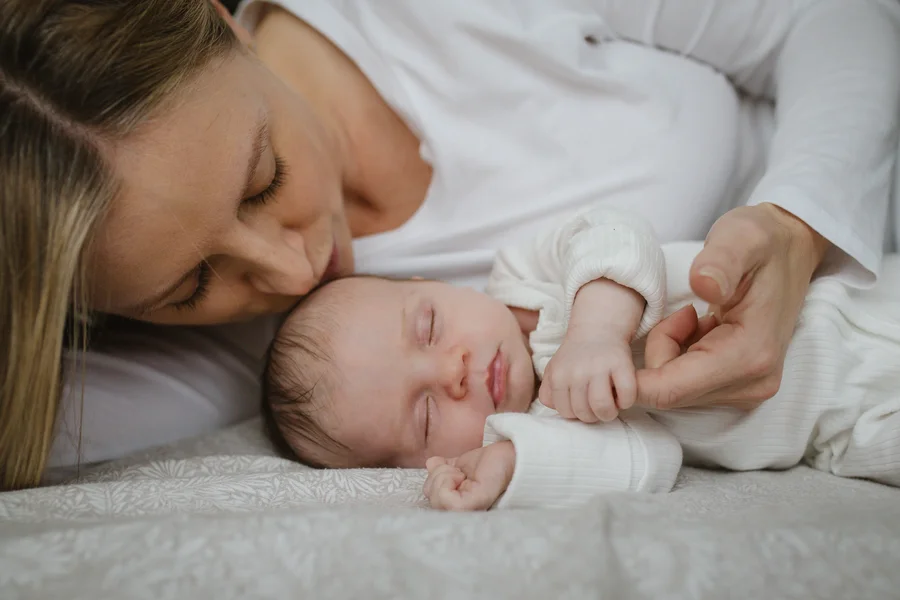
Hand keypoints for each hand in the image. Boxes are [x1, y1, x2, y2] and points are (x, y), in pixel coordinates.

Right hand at [424, 441, 515, 510]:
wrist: (511, 455)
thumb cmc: (491, 463)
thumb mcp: (460, 464)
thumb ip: (444, 467)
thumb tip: (430, 463)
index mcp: (457, 504)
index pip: (430, 497)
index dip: (435, 480)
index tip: (453, 471)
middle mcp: (462, 512)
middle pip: (430, 498)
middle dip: (438, 476)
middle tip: (459, 471)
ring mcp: (467, 511)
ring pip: (435, 498)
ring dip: (443, 476)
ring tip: (462, 473)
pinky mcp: (473, 505)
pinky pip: (445, 499)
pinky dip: (447, 481)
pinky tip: (462, 476)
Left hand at [538, 333, 636, 422]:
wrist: (596, 329)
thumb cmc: (575, 356)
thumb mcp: (554, 369)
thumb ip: (548, 390)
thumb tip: (554, 407)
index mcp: (558, 375)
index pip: (565, 412)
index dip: (576, 414)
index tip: (584, 405)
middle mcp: (577, 372)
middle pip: (584, 413)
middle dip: (593, 416)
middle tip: (598, 406)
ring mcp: (599, 367)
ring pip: (602, 407)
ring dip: (609, 413)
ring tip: (611, 405)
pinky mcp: (621, 363)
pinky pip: (626, 395)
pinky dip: (627, 402)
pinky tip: (623, 396)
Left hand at [635, 203, 829, 409]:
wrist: (790, 249)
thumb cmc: (762, 241)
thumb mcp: (740, 237)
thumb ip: (720, 260)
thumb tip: (704, 286)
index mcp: (751, 355)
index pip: (672, 390)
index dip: (634, 378)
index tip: (625, 339)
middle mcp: (753, 383)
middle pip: (669, 392)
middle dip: (657, 353)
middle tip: (680, 312)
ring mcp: (748, 388)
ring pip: (675, 390)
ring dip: (668, 353)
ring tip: (692, 316)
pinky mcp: (739, 385)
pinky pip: (686, 384)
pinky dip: (678, 357)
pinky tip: (698, 328)